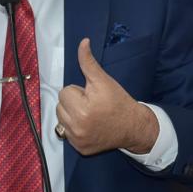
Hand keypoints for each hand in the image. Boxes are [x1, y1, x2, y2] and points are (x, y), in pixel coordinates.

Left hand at [56, 38, 158, 155]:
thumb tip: (83, 42)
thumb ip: (89, 62)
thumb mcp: (104, 80)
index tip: (92, 96)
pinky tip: (88, 126)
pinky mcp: (80, 149)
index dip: (79, 91)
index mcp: (83, 109)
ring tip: (89, 115)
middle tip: (91, 105)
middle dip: (73, 102)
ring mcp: (78, 140)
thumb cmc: (118, 101)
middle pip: (60, 106)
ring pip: (61, 119)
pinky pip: (66, 133)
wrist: (132, 126)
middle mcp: (79, 127)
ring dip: (71, 115)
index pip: (64, 92)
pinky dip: (74, 129)